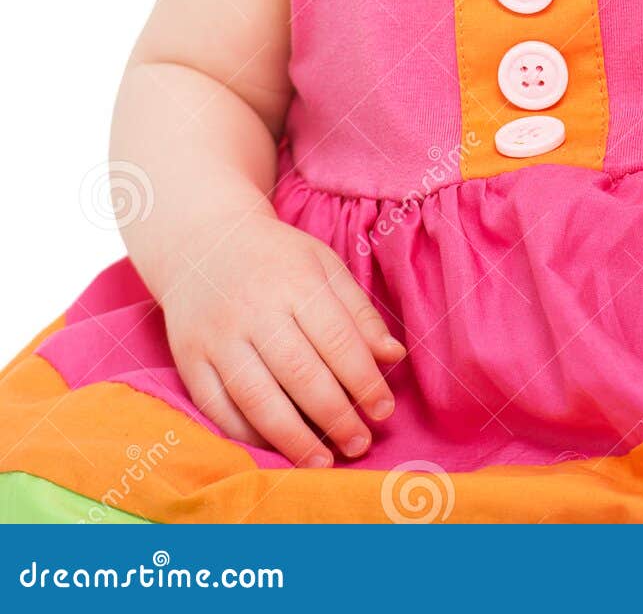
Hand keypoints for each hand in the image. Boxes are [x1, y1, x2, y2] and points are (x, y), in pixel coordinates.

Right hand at [160, 212, 404, 467]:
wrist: (203, 242)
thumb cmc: (277, 258)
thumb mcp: (324, 266)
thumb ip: (358, 313)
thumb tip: (393, 356)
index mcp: (295, 281)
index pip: (337, 339)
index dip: (364, 381)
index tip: (384, 411)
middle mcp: (253, 309)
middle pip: (299, 373)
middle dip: (335, 416)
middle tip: (359, 444)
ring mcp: (217, 336)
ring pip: (256, 397)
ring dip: (293, 438)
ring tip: (322, 461)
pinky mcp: (188, 359)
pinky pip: (217, 408)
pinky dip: (247, 435)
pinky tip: (276, 449)